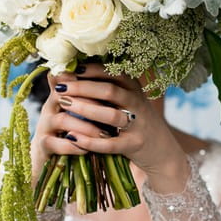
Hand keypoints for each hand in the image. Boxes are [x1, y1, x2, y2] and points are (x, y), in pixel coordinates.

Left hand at [30, 63, 189, 192]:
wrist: (160, 150)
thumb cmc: (132, 120)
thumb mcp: (123, 100)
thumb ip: (100, 87)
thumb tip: (64, 72)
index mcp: (134, 88)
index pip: (112, 72)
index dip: (89, 70)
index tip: (69, 70)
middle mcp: (138, 102)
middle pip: (110, 90)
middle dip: (82, 88)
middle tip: (60, 89)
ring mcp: (138, 124)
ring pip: (110, 115)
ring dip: (85, 109)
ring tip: (63, 106)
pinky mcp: (134, 145)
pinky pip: (110, 143)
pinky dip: (90, 140)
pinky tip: (72, 137)